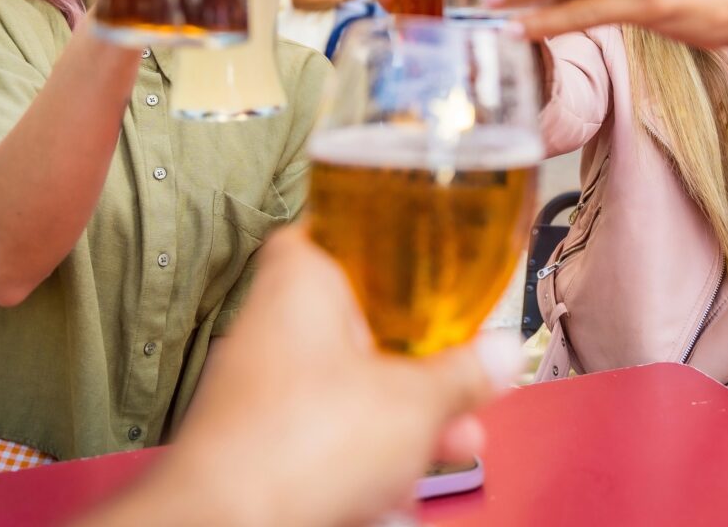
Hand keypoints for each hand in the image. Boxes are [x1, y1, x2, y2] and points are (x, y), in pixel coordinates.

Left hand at [87, 228, 520, 526]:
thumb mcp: (414, 402)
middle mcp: (274, 324)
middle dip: (420, 363)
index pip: (338, 230)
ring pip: (349, 385)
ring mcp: (264, 386)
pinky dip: (367, 452)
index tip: (425, 258)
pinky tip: (401, 481)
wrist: (230, 523)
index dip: (385, 244)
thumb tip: (498, 355)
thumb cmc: (294, 444)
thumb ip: (463, 374)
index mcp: (302, 281)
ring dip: (404, 416)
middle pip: (362, 322)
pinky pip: (327, 432)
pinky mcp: (262, 442)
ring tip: (453, 442)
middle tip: (462, 381)